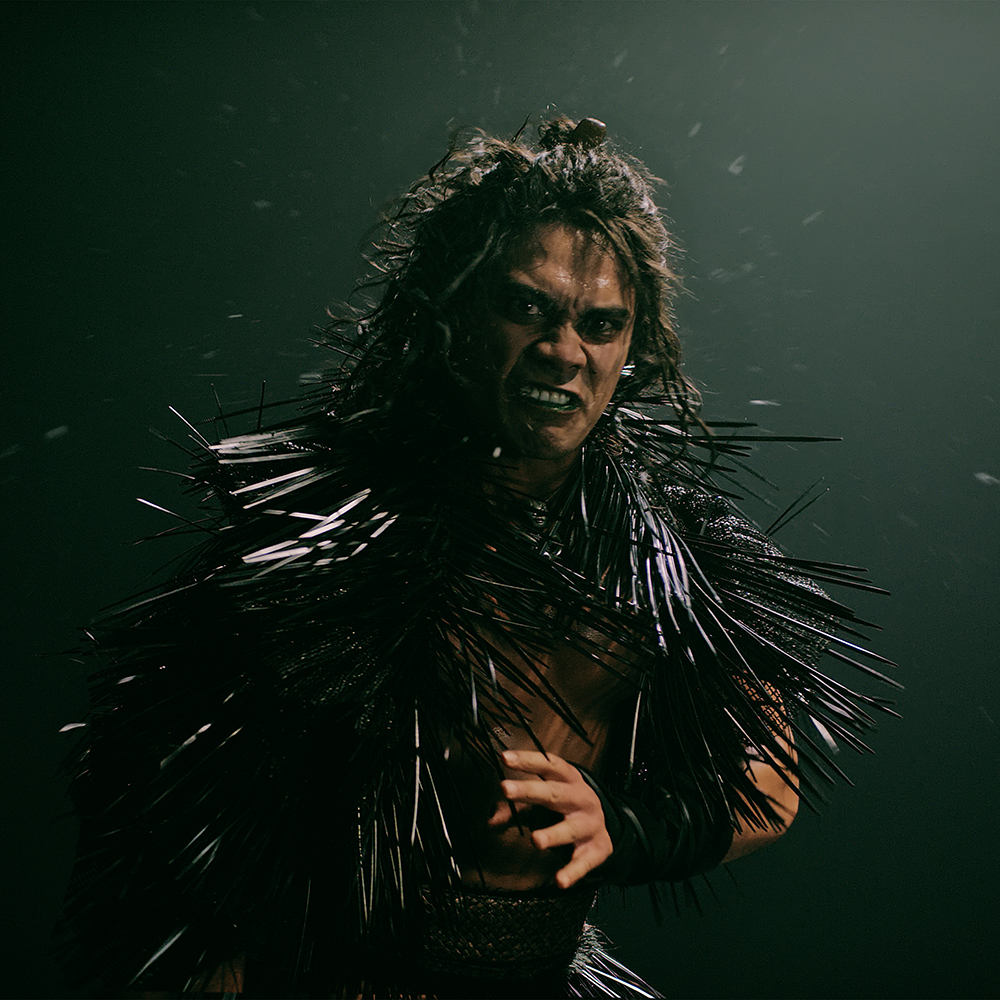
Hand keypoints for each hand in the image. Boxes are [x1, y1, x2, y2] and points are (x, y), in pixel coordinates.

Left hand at [498, 749, 611, 888]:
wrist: (607, 825)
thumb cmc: (566, 807)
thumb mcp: (544, 801)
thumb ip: (517, 809)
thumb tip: (489, 820)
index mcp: (567, 779)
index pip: (547, 765)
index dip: (527, 761)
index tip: (504, 757)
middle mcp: (581, 798)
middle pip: (555, 793)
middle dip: (530, 791)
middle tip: (506, 789)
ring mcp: (590, 824)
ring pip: (571, 829)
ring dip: (554, 834)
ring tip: (535, 840)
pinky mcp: (598, 849)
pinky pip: (584, 862)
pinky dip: (573, 872)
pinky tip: (560, 880)